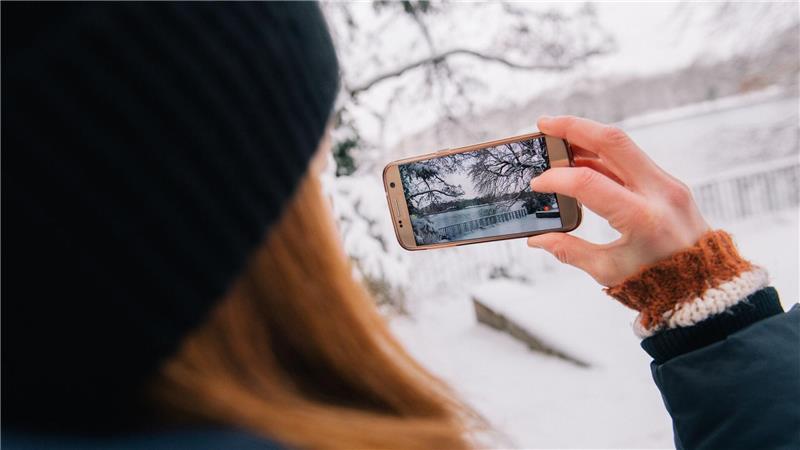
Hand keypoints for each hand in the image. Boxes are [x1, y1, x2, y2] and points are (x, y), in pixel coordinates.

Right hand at [528, 116, 709, 286]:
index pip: (589, 183)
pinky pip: (632, 159)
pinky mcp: (669, 183)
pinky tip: (580, 157)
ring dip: (587, 136)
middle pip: (612, 141)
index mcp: (642, 219)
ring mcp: (668, 184)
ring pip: (623, 145)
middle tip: (544, 124)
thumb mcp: (608, 270)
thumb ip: (569, 251)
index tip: (537, 183)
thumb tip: (537, 239)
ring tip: (557, 137)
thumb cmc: (657, 282)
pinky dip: (603, 154)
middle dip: (574, 127)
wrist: (705, 285)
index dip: (557, 178)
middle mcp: (659, 193)